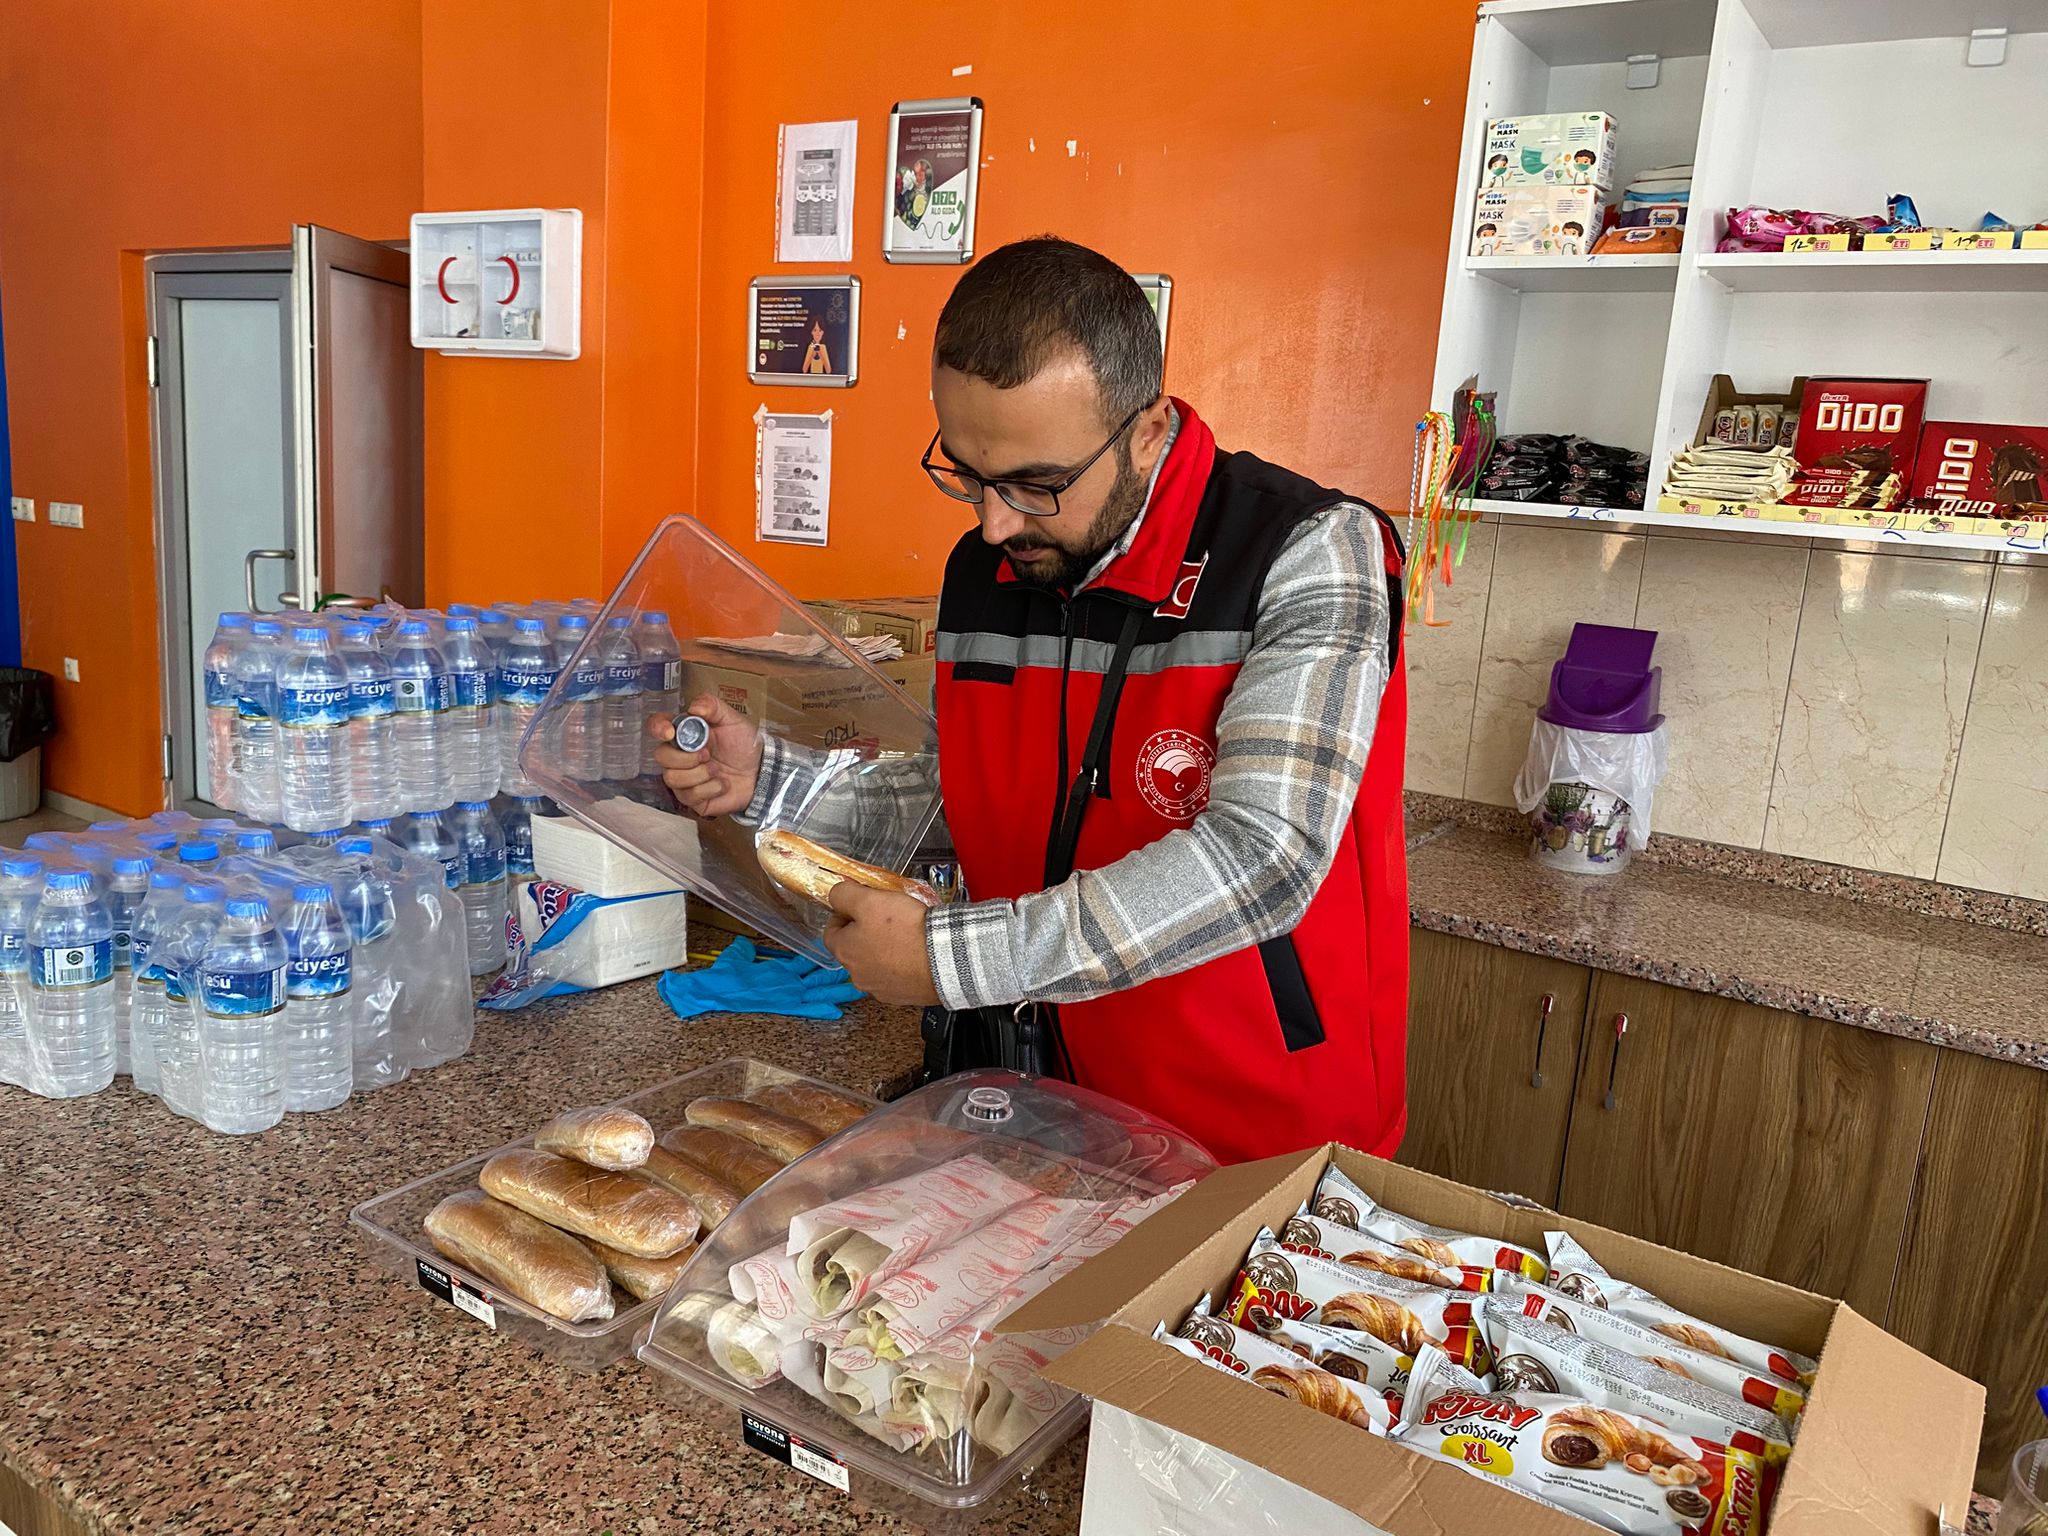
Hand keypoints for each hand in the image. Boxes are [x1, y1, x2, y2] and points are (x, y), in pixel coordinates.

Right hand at [647, 694, 761, 818]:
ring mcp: (682, 778)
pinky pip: (689, 795)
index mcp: (684, 733)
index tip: (670, 733)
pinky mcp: (691, 798)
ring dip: (700, 774)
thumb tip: (693, 707)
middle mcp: (678, 755)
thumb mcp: (732, 719)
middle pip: (660, 756)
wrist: (760, 772)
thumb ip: (712, 706)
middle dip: (686, 757)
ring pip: (672, 778)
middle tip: (708, 755)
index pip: (657, 725)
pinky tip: (721, 784)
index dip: (657, 728)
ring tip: (717, 770)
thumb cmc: (744, 745)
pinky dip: (710, 789)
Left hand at [824, 882, 939, 1006]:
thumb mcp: (869, 900)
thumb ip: (844, 894)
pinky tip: (915, 952)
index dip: (844, 914)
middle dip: (866, 931)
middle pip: (853, 947)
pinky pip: (895, 976)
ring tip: (904, 934)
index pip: (831, 930)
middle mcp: (857, 975)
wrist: (944, 959)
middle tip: (885, 917)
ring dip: (884, 949)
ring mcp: (879, 988)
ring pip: (875, 963)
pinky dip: (901, 964)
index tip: (859, 906)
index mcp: (844, 951)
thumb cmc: (907, 931)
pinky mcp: (901, 996)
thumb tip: (836, 894)